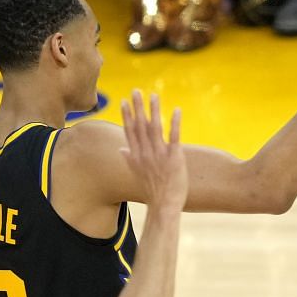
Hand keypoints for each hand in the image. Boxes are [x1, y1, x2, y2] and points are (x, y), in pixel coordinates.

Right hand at [119, 89, 185, 212]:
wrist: (163, 205)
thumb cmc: (152, 190)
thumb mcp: (137, 174)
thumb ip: (129, 159)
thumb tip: (121, 150)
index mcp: (136, 155)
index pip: (130, 131)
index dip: (127, 115)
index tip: (124, 101)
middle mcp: (145, 153)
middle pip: (140, 126)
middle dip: (137, 107)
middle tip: (136, 90)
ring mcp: (159, 155)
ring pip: (155, 128)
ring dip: (154, 110)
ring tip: (153, 95)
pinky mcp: (174, 158)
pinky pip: (174, 137)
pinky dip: (175, 123)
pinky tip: (176, 110)